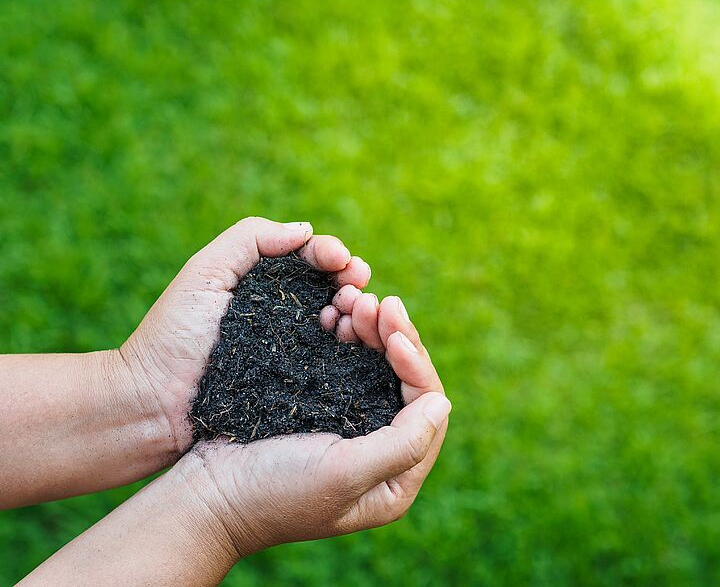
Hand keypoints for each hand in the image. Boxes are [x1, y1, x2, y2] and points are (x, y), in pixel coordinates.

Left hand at [119, 217, 371, 454]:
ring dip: (355, 311)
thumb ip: (251, 239)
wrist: (154, 404)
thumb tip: (306, 230)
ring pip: (341, 324)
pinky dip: (351, 347)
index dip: (330, 254)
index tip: (340, 259)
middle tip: (357, 285)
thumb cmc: (173, 335)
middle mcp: (286, 316)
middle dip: (351, 280)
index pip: (308, 260)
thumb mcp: (206, 272)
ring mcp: (296, 353)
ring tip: (353, 311)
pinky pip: (335, 364)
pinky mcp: (301, 388)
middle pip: (332, 290)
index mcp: (264, 286)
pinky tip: (351, 338)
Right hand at [174, 297, 449, 557]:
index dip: (416, 366)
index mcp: (396, 480)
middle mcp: (381, 455)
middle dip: (396, 339)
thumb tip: (441, 403)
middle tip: (378, 301)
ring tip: (357, 300)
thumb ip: (402, 444)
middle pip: (406, 384)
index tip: (393, 333)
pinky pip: (348, 364)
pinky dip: (347, 337)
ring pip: (380, 369)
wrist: (205, 494)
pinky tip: (338, 312)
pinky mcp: (323, 408)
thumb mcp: (343, 474)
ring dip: (373, 331)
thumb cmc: (272, 492)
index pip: (427, 410)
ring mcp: (352, 429)